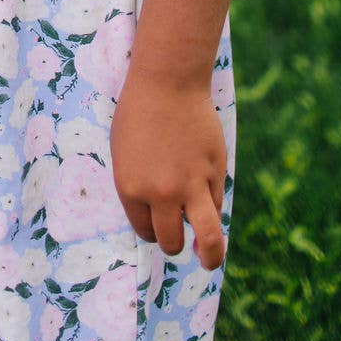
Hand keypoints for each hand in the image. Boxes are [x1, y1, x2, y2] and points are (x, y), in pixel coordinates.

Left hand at [109, 70, 227, 269]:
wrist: (168, 81)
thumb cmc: (139, 113)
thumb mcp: (124, 153)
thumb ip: (138, 187)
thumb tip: (155, 218)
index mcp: (131, 189)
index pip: (144, 230)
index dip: (150, 230)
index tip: (154, 224)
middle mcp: (162, 193)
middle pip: (171, 241)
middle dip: (173, 244)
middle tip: (175, 239)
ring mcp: (192, 184)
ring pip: (206, 238)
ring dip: (208, 254)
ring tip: (208, 260)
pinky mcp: (216, 171)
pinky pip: (217, 203)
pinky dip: (213, 208)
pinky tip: (207, 202)